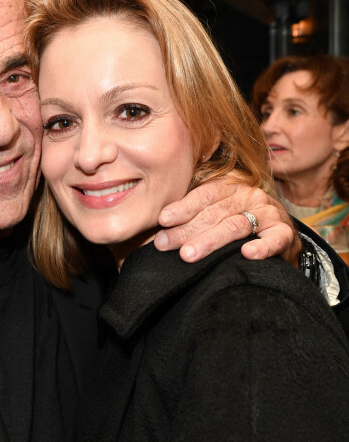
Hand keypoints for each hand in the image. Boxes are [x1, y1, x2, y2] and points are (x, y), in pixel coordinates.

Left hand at [154, 177, 300, 265]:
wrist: (281, 236)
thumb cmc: (238, 224)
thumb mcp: (216, 213)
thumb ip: (192, 217)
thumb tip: (155, 232)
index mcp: (229, 187)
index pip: (203, 195)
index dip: (182, 207)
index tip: (162, 220)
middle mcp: (248, 196)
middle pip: (214, 213)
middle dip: (186, 230)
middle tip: (165, 243)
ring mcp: (268, 213)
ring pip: (236, 225)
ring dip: (211, 240)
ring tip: (189, 254)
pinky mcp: (285, 232)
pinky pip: (275, 239)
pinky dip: (262, 247)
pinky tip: (247, 254)